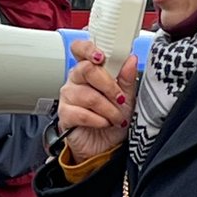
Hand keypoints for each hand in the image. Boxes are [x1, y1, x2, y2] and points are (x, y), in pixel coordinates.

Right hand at [58, 41, 138, 163]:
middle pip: (86, 69)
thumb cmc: (113, 119)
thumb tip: (130, 59)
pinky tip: (104, 123)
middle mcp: (76, 80)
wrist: (106, 146)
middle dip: (108, 85)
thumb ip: (127, 79)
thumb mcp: (127, 98)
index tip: (101, 57)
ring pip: (88, 95)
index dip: (88, 49)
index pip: (80, 49)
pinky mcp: (65, 115)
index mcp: (90, 70)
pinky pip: (81, 113)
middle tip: (120, 99)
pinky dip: (98, 120)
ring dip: (108, 109)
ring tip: (116, 118)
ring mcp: (68, 96)